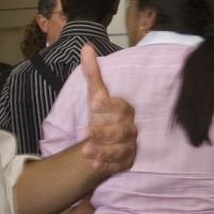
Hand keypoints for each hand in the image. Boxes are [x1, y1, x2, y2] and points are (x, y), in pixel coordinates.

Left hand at [79, 44, 136, 173]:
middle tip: (83, 133)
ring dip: (103, 151)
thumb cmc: (101, 115)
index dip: (108, 106)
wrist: (104, 140)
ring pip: (119, 149)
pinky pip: (118, 165)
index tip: (93, 104)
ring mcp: (130, 145)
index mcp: (125, 110)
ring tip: (85, 152)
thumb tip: (86, 47)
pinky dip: (107, 165)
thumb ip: (92, 74)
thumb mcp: (95, 94)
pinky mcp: (126, 161)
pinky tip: (94, 166)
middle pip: (119, 131)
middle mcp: (130, 128)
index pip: (120, 107)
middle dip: (101, 132)